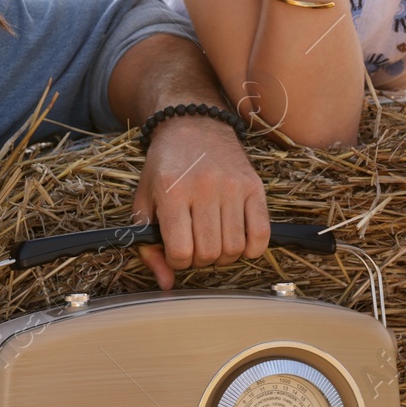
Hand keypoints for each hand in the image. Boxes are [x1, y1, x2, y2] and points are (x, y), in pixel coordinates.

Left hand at [131, 115, 269, 289]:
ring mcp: (232, 187)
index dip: (176, 262)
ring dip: (223, 256)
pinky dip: (252, 248)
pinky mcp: (253, 186)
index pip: (180, 252)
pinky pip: (261, 234)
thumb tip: (165, 283)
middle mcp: (204, 188)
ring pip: (234, 248)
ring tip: (213, 241)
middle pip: (209, 253)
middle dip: (199, 260)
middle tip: (195, 245)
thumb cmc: (165, 165)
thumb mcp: (144, 199)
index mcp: (172, 192)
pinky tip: (238, 242)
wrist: (192, 124)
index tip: (176, 251)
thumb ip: (147, 243)